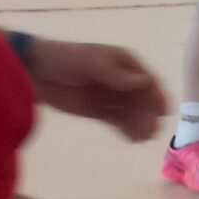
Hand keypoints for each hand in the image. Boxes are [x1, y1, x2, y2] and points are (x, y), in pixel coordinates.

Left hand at [23, 39, 167, 140]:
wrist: (36, 72)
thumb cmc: (66, 59)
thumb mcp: (93, 63)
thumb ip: (118, 75)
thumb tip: (145, 82)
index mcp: (124, 64)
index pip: (147, 81)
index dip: (156, 96)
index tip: (163, 113)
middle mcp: (122, 80)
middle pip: (141, 100)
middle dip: (148, 115)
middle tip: (152, 131)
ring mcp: (110, 96)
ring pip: (131, 112)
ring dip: (139, 124)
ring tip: (143, 138)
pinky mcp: (98, 111)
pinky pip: (117, 121)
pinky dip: (126, 130)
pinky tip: (133, 139)